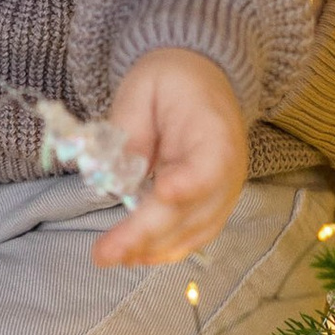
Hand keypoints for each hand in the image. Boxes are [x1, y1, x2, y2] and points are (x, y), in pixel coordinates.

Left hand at [92, 46, 248, 267]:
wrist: (201, 78)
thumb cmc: (169, 82)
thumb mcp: (143, 88)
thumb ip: (131, 131)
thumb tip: (118, 180)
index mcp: (215, 131)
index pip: (210, 166)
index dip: (188, 186)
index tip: (162, 194)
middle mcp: (229, 169)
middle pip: (194, 211)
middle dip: (147, 234)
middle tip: (105, 252)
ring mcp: (224, 191)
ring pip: (193, 232)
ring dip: (152, 249)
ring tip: (111, 256)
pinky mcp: (213, 205)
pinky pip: (193, 235)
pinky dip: (164, 249)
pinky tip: (134, 256)